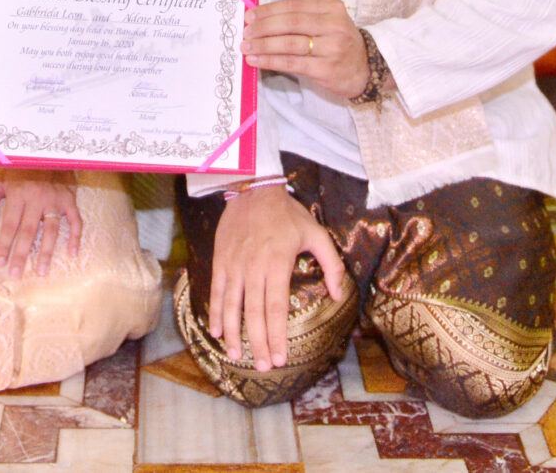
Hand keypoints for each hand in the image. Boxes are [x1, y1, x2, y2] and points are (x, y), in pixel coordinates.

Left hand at [0, 172, 78, 278]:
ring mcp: (54, 199)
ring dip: (47, 252)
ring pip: (51, 230)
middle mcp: (36, 198)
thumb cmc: (20, 170)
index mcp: (17, 194)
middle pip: (28, 232)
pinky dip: (75, 237)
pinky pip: (75, 221)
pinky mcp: (69, 199)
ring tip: (42, 271)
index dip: (4, 244)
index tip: (0, 262)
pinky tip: (72, 253)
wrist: (47, 151)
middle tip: (16, 274)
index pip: (9, 225)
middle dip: (21, 254)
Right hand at [209, 183, 345, 372]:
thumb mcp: (316, 233)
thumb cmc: (287, 213)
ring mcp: (234, 265)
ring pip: (232, 306)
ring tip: (237, 356)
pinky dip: (215, 312)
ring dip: (233, 334)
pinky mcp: (221, 260)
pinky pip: (217, 291)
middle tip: (263, 367)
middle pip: (254, 313)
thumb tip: (339, 294)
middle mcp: (253, 268)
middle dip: (258, 343)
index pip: (275, 308)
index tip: (281, 358)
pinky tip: (216, 332)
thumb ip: (332, 264)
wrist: (253, 188)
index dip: (276, 335)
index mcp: (277, 264)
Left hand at [246, 0, 366, 100]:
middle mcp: (334, 24)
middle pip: (290, 23)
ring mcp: (332, 47)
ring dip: (263, 45)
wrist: (365, 68)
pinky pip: (291, 63)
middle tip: (246, 32)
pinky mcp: (326, 68)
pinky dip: (270, 61)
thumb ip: (301, 17)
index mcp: (332, 7)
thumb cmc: (338, 42)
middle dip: (263, 27)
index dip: (268, 10)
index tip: (250, 15)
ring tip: (246, 47)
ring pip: (289, 43)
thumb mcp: (327, 21)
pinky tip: (256, 61)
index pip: (293, 5)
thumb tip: (261, 18)